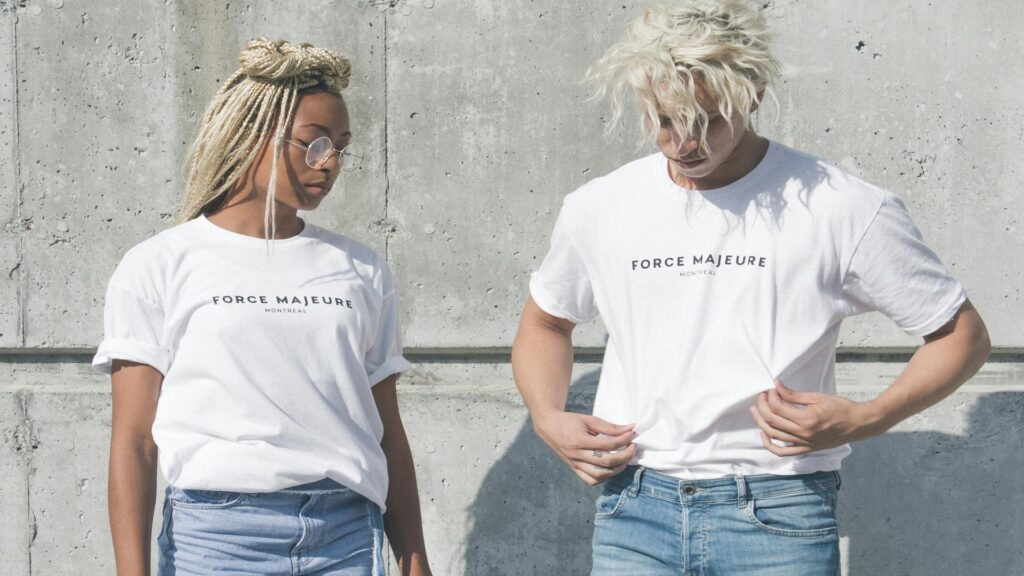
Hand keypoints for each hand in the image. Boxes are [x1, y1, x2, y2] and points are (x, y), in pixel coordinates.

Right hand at [532, 409, 635, 485]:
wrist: (548, 426)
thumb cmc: (569, 421)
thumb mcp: (589, 419)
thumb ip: (609, 426)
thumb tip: (630, 429)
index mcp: (579, 440)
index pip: (608, 445)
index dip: (624, 440)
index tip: (632, 434)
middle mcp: (576, 455)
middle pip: (606, 462)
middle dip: (625, 456)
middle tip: (633, 447)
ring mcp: (574, 464)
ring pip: (600, 475)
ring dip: (617, 469)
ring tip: (625, 459)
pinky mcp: (574, 469)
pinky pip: (591, 480)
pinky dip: (604, 477)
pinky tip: (611, 468)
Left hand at [750, 379, 882, 455]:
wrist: (858, 424)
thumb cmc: (841, 408)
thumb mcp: (817, 397)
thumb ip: (794, 394)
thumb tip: (776, 385)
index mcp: (807, 420)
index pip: (778, 408)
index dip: (770, 397)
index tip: (772, 389)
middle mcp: (804, 434)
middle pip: (772, 421)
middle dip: (762, 407)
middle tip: (762, 396)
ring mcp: (804, 444)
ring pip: (774, 435)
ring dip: (761, 422)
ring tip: (756, 410)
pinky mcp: (806, 449)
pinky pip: (783, 452)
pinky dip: (770, 445)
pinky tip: (764, 434)